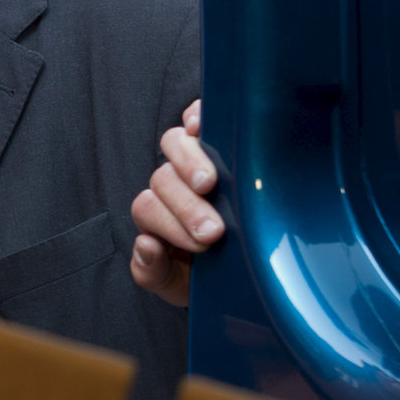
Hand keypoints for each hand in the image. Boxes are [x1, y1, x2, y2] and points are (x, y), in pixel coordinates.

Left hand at [130, 99, 220, 307]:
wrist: (254, 267)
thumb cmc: (215, 272)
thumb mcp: (182, 285)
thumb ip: (153, 273)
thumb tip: (145, 245)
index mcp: (158, 214)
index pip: (147, 207)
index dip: (168, 223)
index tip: (203, 244)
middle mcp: (171, 182)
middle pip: (163, 178)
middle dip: (186, 207)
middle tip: (212, 231)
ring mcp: (193, 156)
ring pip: (175, 143)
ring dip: (190, 162)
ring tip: (210, 184)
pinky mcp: (219, 135)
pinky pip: (197, 114)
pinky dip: (196, 114)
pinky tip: (203, 126)